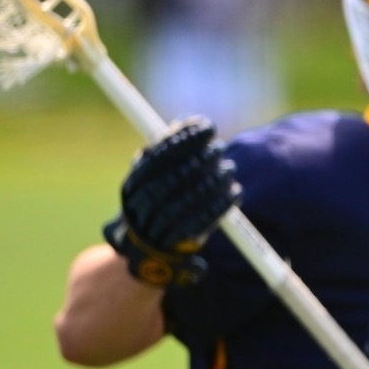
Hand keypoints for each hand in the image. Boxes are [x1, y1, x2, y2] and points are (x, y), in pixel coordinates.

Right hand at [103, 117, 238, 286]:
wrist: (148, 247)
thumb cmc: (159, 199)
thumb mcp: (156, 172)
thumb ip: (170, 147)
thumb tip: (188, 120)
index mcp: (134, 183)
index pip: (159, 155)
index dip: (185, 138)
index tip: (207, 126)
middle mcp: (140, 205)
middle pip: (173, 177)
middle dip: (201, 158)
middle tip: (219, 148)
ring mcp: (156, 225)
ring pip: (188, 199)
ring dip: (214, 180)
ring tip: (229, 169)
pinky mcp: (177, 242)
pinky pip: (201, 221)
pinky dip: (220, 204)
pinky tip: (233, 192)